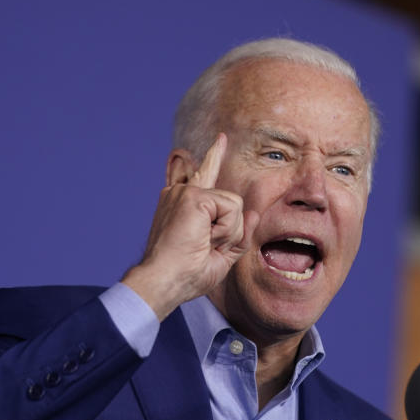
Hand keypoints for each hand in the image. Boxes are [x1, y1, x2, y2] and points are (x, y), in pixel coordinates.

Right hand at [123, 134, 258, 319]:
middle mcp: (180, 194)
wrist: (165, 280)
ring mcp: (185, 193)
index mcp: (183, 205)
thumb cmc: (186, 275)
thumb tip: (254, 213)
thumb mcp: (220, 256)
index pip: (203, 176)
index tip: (221, 139)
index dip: (213, 157)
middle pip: (228, 200)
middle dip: (227, 232)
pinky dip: (225, 230)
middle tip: (202, 248)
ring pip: (234, 207)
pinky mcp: (193, 196)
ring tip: (203, 244)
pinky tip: (203, 237)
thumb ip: (238, 235)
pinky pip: (231, 209)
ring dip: (227, 233)